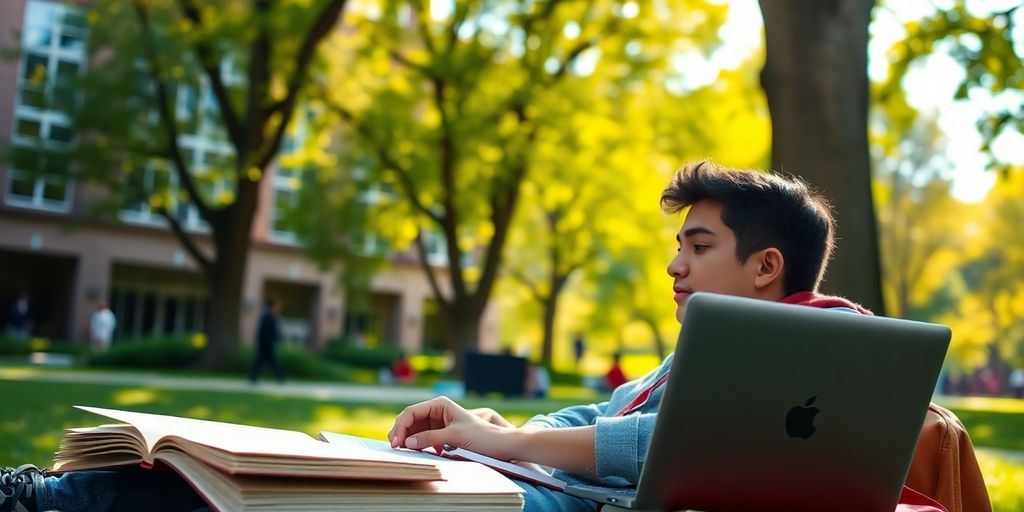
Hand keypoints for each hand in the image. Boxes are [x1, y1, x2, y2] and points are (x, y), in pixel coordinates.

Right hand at [388, 396, 516, 459]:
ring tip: (402, 452)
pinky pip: (423, 438)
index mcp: (440, 404)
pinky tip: (417, 452)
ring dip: (408, 440)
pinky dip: (417, 445)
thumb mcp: (455, 436)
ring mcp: (438, 422)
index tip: (396, 443)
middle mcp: (437, 410)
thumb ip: (430, 438)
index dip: (401, 426)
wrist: (500, 445)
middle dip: (401, 432)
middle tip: (394, 448)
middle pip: (410, 420)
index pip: (411, 412)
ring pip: (415, 430)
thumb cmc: (481, 436)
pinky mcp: (441, 434)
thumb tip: (407, 442)